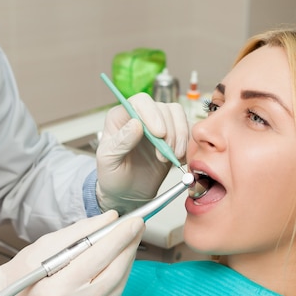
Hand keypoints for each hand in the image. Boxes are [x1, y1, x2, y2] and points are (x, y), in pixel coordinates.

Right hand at [0, 211, 143, 295]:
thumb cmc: (21, 276)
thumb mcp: (43, 247)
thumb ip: (79, 232)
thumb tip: (109, 219)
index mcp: (55, 291)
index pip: (95, 258)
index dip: (117, 238)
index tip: (133, 221)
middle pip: (113, 273)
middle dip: (128, 246)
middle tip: (137, 225)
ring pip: (118, 284)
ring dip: (127, 259)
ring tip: (130, 238)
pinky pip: (114, 295)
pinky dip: (120, 274)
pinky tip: (120, 258)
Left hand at [96, 92, 188, 213]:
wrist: (127, 193)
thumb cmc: (113, 176)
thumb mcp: (108, 161)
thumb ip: (120, 142)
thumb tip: (135, 124)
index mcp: (120, 116)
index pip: (140, 101)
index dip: (152, 114)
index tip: (159, 134)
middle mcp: (140, 116)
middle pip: (162, 107)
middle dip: (169, 130)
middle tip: (165, 154)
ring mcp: (157, 124)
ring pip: (177, 115)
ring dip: (179, 136)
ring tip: (171, 157)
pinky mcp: (172, 135)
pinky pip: (186, 129)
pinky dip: (186, 143)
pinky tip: (178, 158)